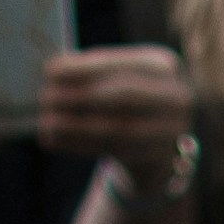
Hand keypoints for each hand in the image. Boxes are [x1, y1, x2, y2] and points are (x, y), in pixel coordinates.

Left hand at [35, 44, 199, 179]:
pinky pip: (116, 152)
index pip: (120, 65)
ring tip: (46, 125)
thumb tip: (50, 73)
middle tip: (45, 99)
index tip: (49, 71)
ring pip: (118, 129)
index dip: (84, 68)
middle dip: (79, 97)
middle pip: (123, 97)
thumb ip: (95, 72)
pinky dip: (81, 146)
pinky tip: (56, 141)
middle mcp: (177, 97)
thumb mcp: (121, 77)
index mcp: (164, 64)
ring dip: (76, 127)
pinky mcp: (163, 158)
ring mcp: (175, 131)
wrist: (159, 143)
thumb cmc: (129, 99)